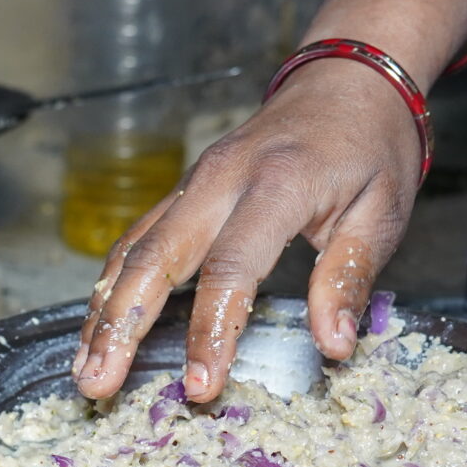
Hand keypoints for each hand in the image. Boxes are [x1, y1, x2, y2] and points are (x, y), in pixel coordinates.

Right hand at [70, 61, 422, 403]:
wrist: (347, 80)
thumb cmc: (370, 148)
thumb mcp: (382, 213)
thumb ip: (348, 279)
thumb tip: (333, 345)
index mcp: (279, 183)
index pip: (231, 267)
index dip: (212, 331)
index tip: (201, 386)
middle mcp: (222, 178)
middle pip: (156, 258)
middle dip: (122, 326)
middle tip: (97, 384)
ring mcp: (195, 180)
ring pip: (133, 249)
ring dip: (103, 311)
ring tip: (84, 369)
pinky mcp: (185, 189)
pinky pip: (137, 238)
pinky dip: (112, 285)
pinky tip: (98, 326)